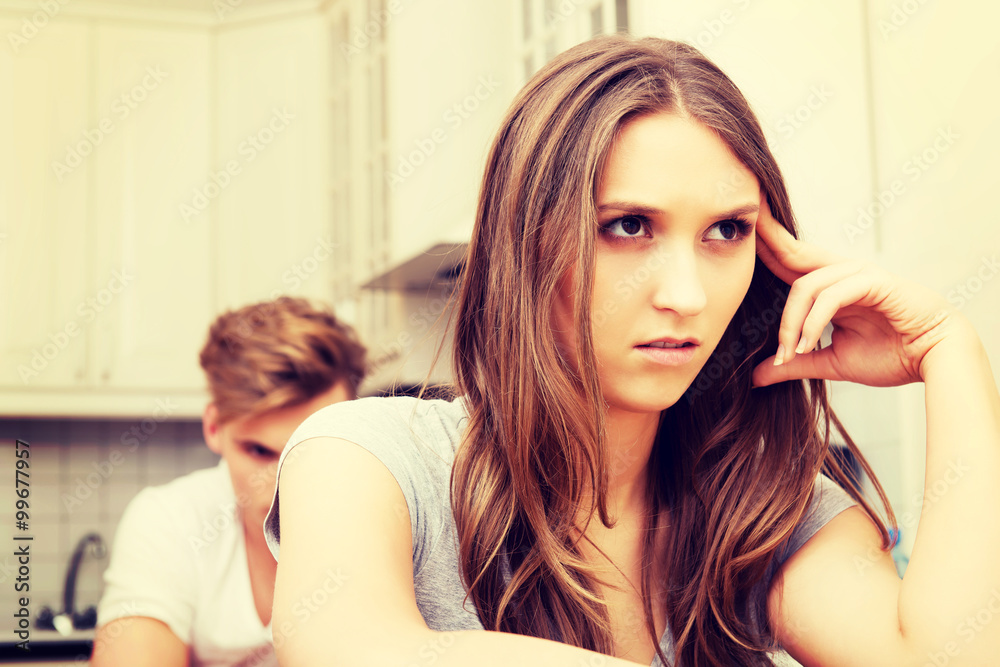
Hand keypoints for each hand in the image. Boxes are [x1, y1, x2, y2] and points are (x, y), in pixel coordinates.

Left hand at [751, 197, 963, 387]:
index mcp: (830, 285)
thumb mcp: (828, 362)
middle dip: (765, 234)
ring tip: (789, 353)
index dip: (762, 248)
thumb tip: (756, 376)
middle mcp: (841, 272)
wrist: (933, 360)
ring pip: (805, 286)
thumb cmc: (890, 356)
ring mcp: (858, 273)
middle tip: (742, 213)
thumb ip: (793, 363)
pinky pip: (830, 296)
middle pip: (793, 250)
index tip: (734, 234)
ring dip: (791, 323)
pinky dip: (813, 322)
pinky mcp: (874, 281)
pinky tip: (807, 345)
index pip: (787, 261)